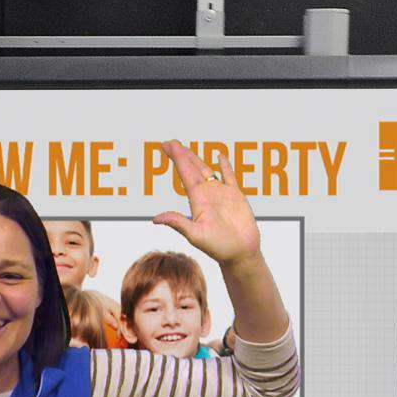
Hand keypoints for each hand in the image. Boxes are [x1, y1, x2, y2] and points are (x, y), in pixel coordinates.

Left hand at [151, 140, 261, 266]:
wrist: (240, 253)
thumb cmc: (218, 247)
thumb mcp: (195, 235)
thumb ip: (178, 223)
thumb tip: (155, 219)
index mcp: (198, 200)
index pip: (185, 174)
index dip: (176, 158)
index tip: (166, 145)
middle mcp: (208, 195)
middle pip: (192, 170)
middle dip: (182, 156)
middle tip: (170, 142)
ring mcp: (221, 194)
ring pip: (207, 171)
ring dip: (197, 159)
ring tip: (186, 149)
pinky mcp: (236, 196)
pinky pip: (229, 176)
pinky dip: (225, 166)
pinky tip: (219, 156)